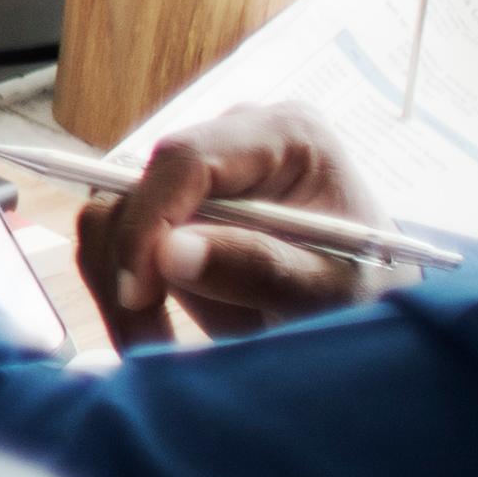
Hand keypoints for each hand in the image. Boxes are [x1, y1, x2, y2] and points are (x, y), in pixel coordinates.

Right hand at [77, 104, 393, 344]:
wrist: (365, 310)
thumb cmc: (367, 295)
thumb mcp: (329, 290)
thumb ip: (259, 268)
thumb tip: (170, 254)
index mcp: (284, 133)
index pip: (186, 159)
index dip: (150, 221)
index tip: (138, 292)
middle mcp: (230, 138)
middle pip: (136, 186)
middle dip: (132, 266)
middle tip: (152, 342)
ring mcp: (196, 173)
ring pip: (110, 214)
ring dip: (123, 284)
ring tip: (167, 343)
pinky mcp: (170, 208)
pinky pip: (114, 240)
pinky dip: (125, 289)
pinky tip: (163, 327)